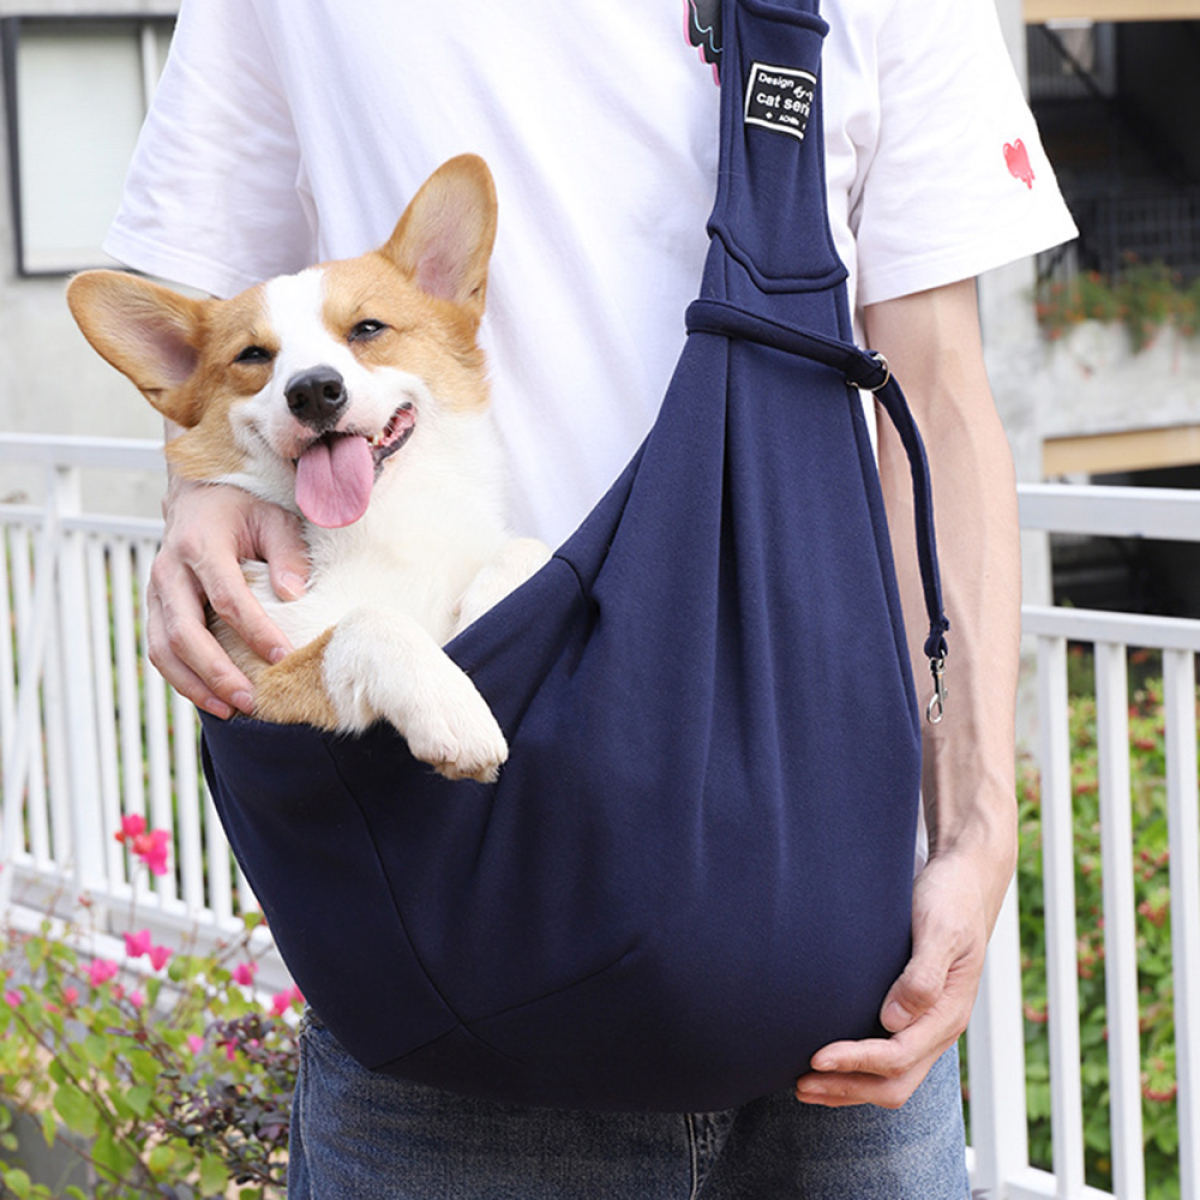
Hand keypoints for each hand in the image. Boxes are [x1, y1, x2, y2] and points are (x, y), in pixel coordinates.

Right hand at [146, 479, 309, 717]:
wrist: (199, 495)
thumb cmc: (242, 507)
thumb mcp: (273, 517)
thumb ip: (287, 552)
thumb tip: (294, 593)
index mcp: (200, 544)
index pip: (227, 597)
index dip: (254, 631)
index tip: (283, 656)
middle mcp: (170, 570)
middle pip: (185, 632)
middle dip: (216, 671)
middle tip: (250, 698)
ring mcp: (156, 591)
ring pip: (163, 649)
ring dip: (194, 684)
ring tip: (229, 709)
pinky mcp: (156, 607)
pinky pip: (159, 650)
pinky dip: (182, 679)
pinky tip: (211, 698)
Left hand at [793, 848, 992, 1108]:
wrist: (964, 880)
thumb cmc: (949, 899)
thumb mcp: (940, 930)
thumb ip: (922, 976)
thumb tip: (894, 1021)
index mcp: (948, 1013)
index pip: (898, 1056)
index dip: (855, 1062)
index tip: (816, 1058)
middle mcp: (939, 1027)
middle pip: (894, 1082)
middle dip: (846, 1088)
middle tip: (799, 1084)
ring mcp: (928, 1024)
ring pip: (891, 1077)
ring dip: (848, 1086)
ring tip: (803, 1084)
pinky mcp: (914, 1014)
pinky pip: (888, 1057)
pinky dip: (856, 1069)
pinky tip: (826, 1062)